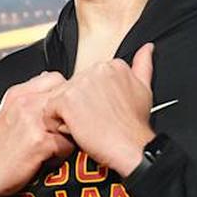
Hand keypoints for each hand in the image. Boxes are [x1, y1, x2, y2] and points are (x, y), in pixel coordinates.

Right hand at [0, 71, 75, 196]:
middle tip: (55, 135)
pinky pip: (68, 145)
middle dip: (68, 117)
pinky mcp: (39, 141)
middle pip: (68, 100)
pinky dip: (61, 156)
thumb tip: (58, 91)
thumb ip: (32, 100)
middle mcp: (24, 100)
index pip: (56, 79)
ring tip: (48, 149)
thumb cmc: (0, 150)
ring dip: (66, 137)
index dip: (62, 99)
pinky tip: (43, 161)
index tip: (56, 115)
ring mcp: (32, 119)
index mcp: (18, 92)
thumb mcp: (10, 115)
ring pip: (72, 122)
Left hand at [45, 42, 156, 176]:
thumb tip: (147, 48)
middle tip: (94, 121)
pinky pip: (49, 111)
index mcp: (112, 65)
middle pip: (71, 87)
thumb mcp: (144, 89)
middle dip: (77, 106)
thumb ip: (143, 65)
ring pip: (59, 98)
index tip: (101, 110)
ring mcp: (80, 83)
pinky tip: (74, 131)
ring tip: (85, 126)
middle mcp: (95, 69)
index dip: (90, 98)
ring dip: (67, 115)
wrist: (131, 147)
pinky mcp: (66, 100)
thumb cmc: (134, 126)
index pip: (86, 78)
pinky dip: (56, 124)